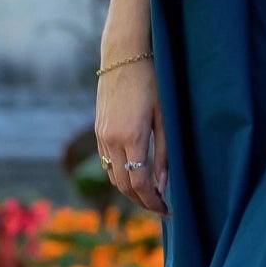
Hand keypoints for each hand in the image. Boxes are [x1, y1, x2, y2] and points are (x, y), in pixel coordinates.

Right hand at [96, 60, 169, 215]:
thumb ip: (164, 153)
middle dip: (142, 202)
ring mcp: (101, 135)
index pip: (140, 183)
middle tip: (161, 208)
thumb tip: (162, 184)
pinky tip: (135, 175)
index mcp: (132, 137)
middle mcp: (111, 140)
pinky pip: (106, 163)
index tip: (167, 211)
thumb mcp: (164, 117)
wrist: (123, 56)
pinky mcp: (98, 130)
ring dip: (130, 191)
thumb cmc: (152, 82)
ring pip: (113, 176)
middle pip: (124, 186)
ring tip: (150, 195)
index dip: (153, 202)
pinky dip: (120, 175)